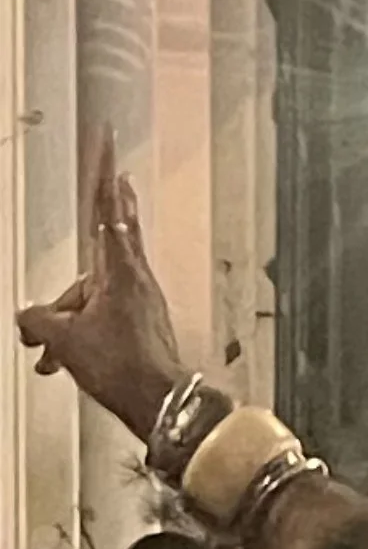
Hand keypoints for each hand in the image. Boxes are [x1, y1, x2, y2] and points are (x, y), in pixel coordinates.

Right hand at [17, 130, 185, 439]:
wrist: (160, 404)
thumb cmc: (121, 367)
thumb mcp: (66, 340)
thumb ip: (39, 321)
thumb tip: (27, 318)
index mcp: (118, 270)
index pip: (107, 210)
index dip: (103, 175)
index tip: (109, 144)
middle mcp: (135, 279)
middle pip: (113, 235)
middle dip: (109, 207)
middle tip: (116, 173)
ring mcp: (142, 301)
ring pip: (96, 291)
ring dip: (67, 317)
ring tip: (49, 357)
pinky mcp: (143, 325)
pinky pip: (103, 316)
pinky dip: (80, 334)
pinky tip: (60, 362)